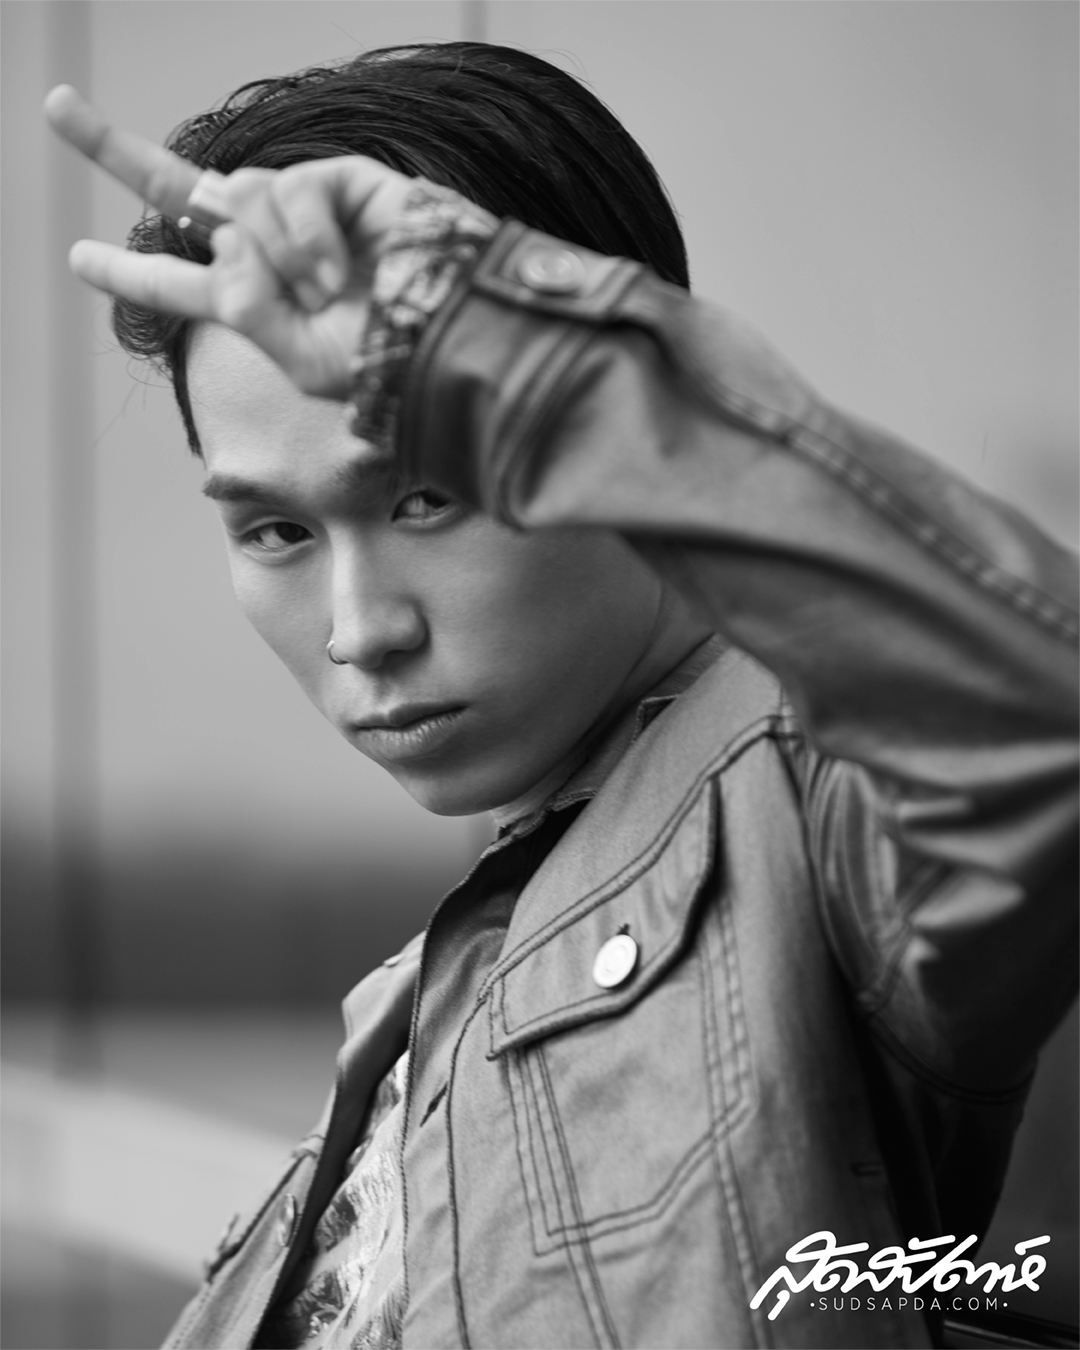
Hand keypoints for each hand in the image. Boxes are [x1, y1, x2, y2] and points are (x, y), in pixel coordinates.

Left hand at [44, 85, 415, 397]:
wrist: (453, 337)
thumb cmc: (388, 365)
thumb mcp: (304, 363)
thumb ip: (248, 308)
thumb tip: (227, 237)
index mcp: (254, 305)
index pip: (180, 284)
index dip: (129, 273)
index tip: (80, 257)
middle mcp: (269, 251)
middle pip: (185, 193)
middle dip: (115, 151)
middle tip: (56, 104)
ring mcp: (301, 213)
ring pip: (240, 201)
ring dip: (277, 253)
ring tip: (326, 292)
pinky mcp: (340, 182)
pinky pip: (289, 191)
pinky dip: (306, 235)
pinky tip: (337, 268)